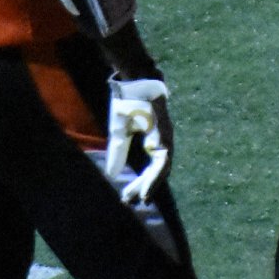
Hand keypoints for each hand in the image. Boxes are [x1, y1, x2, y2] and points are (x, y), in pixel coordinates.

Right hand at [104, 77, 171, 204]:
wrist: (132, 76)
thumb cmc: (128, 101)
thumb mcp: (120, 131)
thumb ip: (118, 152)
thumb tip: (112, 174)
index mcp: (154, 140)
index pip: (152, 168)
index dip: (144, 183)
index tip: (132, 198)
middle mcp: (163, 139)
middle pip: (160, 170)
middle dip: (148, 187)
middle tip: (138, 202)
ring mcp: (166, 132)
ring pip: (165, 164)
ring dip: (154, 181)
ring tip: (144, 195)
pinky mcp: (164, 125)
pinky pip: (164, 150)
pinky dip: (159, 164)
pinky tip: (150, 175)